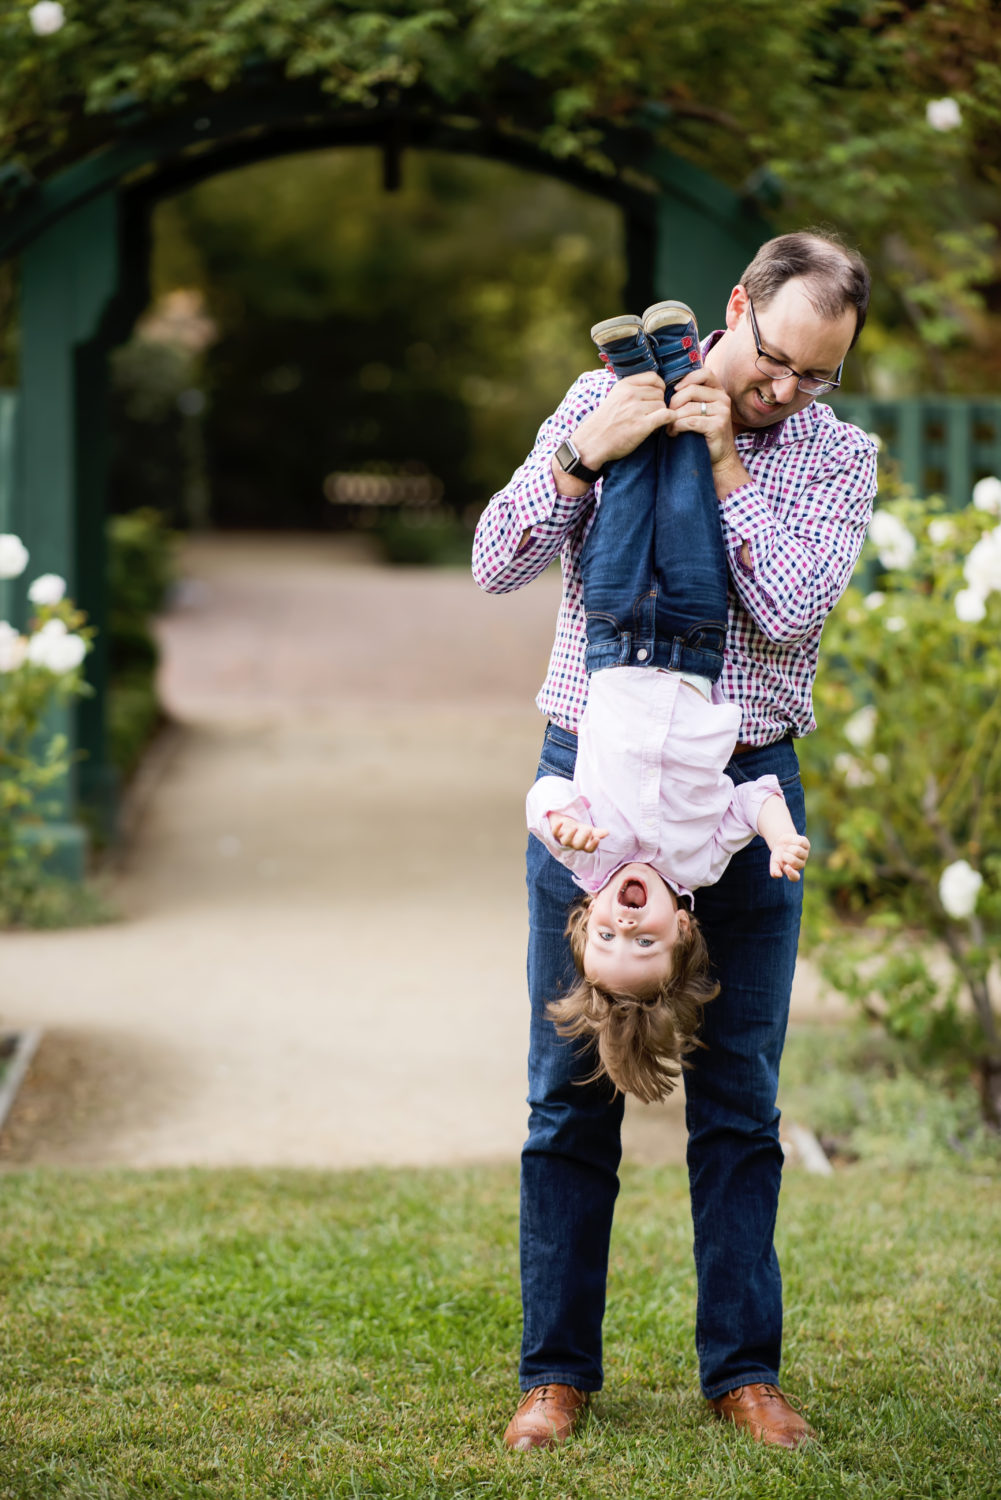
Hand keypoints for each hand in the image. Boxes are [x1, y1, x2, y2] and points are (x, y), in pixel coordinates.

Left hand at [548, 812, 608, 852]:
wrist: (565, 823)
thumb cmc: (579, 830)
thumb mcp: (589, 830)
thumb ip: (597, 833)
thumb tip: (607, 832)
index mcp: (582, 844)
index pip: (588, 849)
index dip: (592, 846)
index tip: (597, 838)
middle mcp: (573, 843)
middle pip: (578, 846)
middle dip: (583, 839)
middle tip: (589, 830)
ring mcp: (564, 838)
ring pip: (565, 841)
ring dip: (570, 835)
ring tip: (576, 827)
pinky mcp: (556, 832)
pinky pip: (555, 832)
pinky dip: (557, 827)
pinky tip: (562, 821)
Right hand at [570, 372, 672, 469]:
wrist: (592, 443)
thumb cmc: (605, 423)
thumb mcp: (614, 397)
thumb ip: (631, 390)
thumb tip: (655, 387)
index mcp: (624, 385)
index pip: (653, 377)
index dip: (659, 387)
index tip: (656, 397)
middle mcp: (630, 395)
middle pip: (659, 393)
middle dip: (658, 404)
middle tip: (650, 415)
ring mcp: (636, 410)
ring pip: (663, 405)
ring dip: (661, 415)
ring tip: (651, 424)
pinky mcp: (641, 425)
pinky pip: (666, 415)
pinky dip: (670, 419)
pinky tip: (664, 425)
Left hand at [664, 369, 747, 496]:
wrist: (719, 457)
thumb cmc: (703, 433)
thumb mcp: (699, 410)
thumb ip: (690, 397)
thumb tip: (665, 387)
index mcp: (718, 391)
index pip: (703, 373)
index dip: (686, 379)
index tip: (675, 390)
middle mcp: (722, 398)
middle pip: (691, 391)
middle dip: (673, 403)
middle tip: (666, 415)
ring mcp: (722, 411)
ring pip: (688, 407)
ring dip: (673, 418)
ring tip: (669, 427)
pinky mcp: (717, 425)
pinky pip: (690, 421)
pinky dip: (677, 427)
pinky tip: (673, 433)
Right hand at [769, 834, 810, 880]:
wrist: (782, 843)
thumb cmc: (778, 856)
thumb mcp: (774, 863)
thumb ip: (774, 870)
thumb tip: (778, 875)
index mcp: (793, 872)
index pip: (795, 877)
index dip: (791, 873)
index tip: (786, 867)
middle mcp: (801, 865)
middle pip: (794, 861)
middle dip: (785, 855)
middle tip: (783, 854)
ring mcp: (805, 855)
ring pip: (797, 851)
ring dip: (788, 848)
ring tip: (787, 848)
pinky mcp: (807, 845)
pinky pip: (800, 842)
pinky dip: (791, 839)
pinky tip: (790, 841)